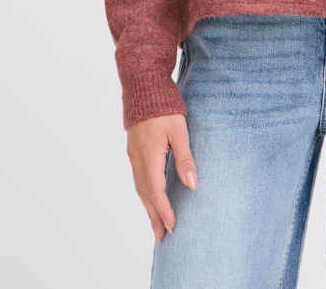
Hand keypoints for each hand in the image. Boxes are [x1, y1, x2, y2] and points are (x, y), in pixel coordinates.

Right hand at [126, 113, 197, 241]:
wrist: (144, 88)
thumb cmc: (165, 108)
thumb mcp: (180, 131)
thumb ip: (185, 158)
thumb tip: (192, 185)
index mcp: (149, 156)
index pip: (156, 191)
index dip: (164, 211)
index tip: (172, 226)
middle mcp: (138, 159)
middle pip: (145, 195)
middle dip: (154, 216)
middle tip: (161, 237)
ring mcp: (133, 155)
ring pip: (140, 188)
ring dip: (148, 208)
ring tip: (156, 224)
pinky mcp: (134, 151)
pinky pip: (138, 179)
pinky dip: (144, 194)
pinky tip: (150, 199)